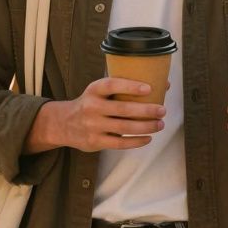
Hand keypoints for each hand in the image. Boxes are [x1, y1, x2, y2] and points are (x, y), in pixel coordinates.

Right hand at [36, 77, 165, 151]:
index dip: (131, 86)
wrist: (64, 123)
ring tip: (159, 124)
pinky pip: (120, 143)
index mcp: (94, 90)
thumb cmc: (91, 104)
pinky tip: (148, 138)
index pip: (112, 85)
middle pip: (123, 109)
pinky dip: (136, 141)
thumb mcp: (99, 92)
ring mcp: (93, 125)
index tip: (149, 88)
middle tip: (162, 110)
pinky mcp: (95, 141)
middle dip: (146, 110)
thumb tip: (163, 84)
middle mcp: (92, 107)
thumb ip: (123, 88)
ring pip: (124, 127)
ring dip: (146, 126)